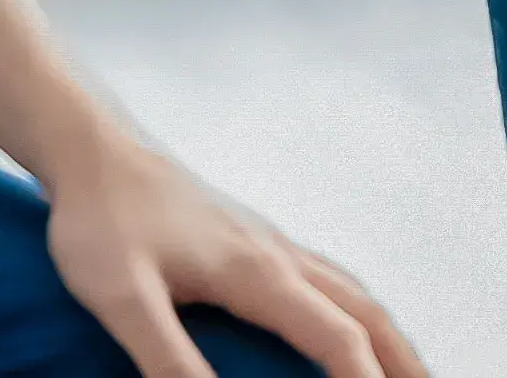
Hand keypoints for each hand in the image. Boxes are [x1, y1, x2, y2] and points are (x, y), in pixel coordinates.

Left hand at [36, 121, 430, 377]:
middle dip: (406, 362)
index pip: (339, 339)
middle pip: (368, 313)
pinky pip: (330, 279)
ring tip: (410, 371)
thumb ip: (169, 358)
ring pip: (354, 292)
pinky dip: (359, 310)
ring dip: (390, 336)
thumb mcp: (122, 299)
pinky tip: (346, 323)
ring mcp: (272, 242)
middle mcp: (281, 255)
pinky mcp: (255, 238)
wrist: (95, 151)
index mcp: (260, 273)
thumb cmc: (99, 223)